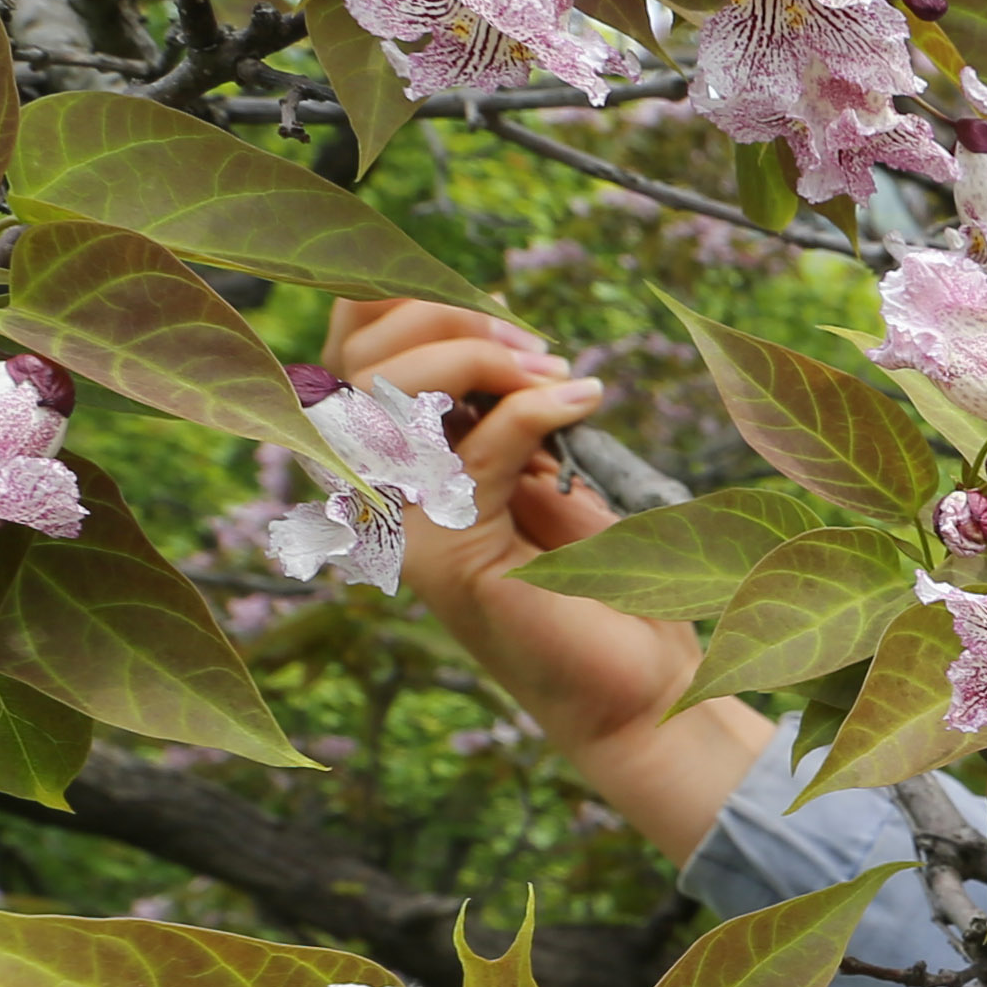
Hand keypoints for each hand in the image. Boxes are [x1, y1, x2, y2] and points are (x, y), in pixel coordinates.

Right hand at [321, 297, 770, 859]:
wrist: (636, 684)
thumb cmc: (593, 579)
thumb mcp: (539, 467)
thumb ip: (494, 407)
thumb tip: (485, 329)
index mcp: (385, 461)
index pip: (349, 348)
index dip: (413, 302)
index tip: (502, 316)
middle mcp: (373, 495)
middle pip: (358, 357)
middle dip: (451, 323)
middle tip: (537, 351)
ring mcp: (401, 529)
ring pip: (395, 392)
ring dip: (485, 360)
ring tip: (561, 376)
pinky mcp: (448, 558)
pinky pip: (477, 449)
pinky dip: (537, 409)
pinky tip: (587, 399)